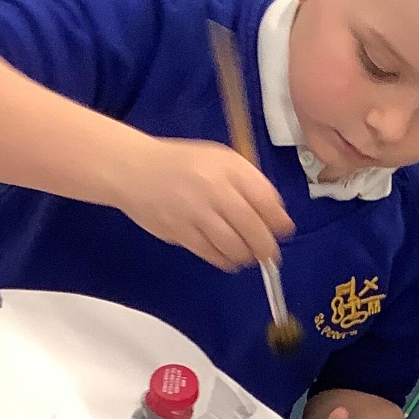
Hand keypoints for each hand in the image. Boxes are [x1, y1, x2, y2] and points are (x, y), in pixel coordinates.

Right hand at [117, 137, 292, 271]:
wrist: (134, 169)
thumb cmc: (181, 164)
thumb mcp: (220, 158)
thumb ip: (248, 180)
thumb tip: (275, 211)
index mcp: (228, 167)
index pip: (265, 199)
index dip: (279, 220)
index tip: (284, 230)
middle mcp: (214, 189)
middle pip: (252, 227)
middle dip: (266, 246)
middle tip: (270, 255)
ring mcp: (195, 212)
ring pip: (233, 245)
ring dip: (246, 256)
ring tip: (249, 257)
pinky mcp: (180, 232)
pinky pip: (210, 253)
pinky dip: (224, 260)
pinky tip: (229, 259)